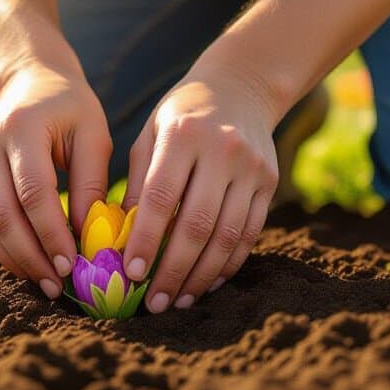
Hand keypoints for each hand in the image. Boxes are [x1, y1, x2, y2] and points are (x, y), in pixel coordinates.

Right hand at [0, 60, 112, 298]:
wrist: (30, 81)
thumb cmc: (72, 108)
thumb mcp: (94, 134)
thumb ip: (91, 184)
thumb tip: (88, 239)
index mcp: (20, 127)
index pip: (33, 192)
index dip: (51, 233)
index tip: (72, 264)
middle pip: (2, 214)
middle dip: (31, 256)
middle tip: (58, 286)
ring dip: (16, 260)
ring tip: (46, 284)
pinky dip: (5, 250)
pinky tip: (30, 266)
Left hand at [122, 68, 278, 312]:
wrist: (241, 86)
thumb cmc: (181, 116)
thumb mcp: (150, 134)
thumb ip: (138, 182)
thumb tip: (119, 239)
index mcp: (184, 135)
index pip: (162, 197)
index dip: (145, 240)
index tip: (130, 273)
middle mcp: (223, 150)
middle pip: (198, 224)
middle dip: (173, 270)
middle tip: (153, 303)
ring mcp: (252, 167)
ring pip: (228, 235)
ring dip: (202, 276)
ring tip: (179, 301)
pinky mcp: (270, 182)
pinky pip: (250, 233)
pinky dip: (228, 263)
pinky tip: (208, 282)